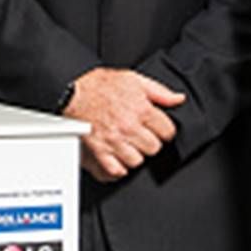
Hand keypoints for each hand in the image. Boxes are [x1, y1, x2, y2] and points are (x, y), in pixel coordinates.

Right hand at [62, 68, 185, 182]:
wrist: (72, 91)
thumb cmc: (100, 84)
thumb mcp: (134, 79)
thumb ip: (160, 92)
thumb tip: (178, 99)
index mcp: (141, 109)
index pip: (168, 132)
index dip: (164, 130)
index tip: (158, 128)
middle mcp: (129, 127)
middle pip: (154, 149)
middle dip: (150, 142)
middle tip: (142, 135)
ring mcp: (114, 141)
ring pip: (137, 161)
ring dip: (135, 154)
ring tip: (129, 144)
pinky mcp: (100, 151)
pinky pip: (116, 170)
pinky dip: (119, 167)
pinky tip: (118, 157)